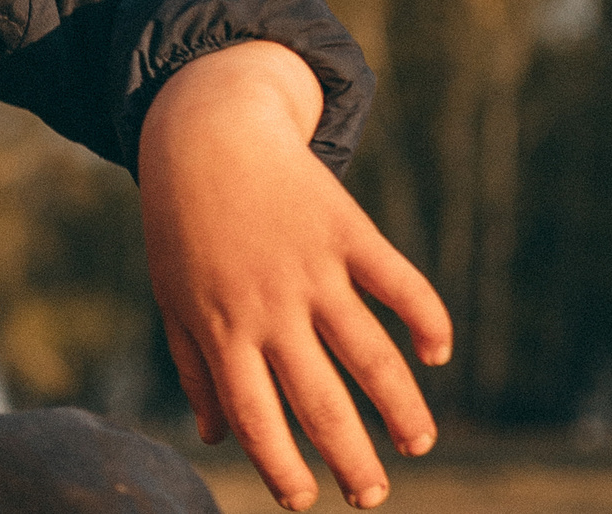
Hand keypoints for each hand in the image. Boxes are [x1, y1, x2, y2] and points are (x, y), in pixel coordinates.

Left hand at [140, 42, 452, 511]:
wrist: (205, 134)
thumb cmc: (184, 226)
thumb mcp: (174, 297)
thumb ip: (194, 368)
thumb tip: (215, 438)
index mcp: (223, 329)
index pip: (257, 419)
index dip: (281, 468)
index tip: (305, 501)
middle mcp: (270, 307)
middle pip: (321, 402)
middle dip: (352, 460)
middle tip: (372, 496)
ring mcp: (313, 270)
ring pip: (371, 356)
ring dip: (402, 408)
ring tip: (418, 442)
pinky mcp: (347, 232)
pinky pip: (399, 283)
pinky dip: (426, 319)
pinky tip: (436, 352)